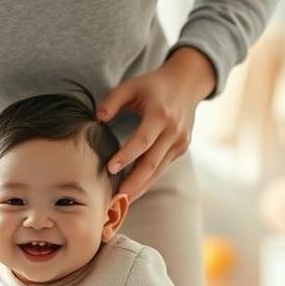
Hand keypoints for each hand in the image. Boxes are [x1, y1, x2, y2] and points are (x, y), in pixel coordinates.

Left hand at [96, 47, 215, 201]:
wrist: (187, 84)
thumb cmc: (153, 85)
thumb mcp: (131, 86)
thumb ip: (112, 100)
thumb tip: (97, 119)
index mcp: (160, 114)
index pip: (142, 140)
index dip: (126, 156)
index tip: (110, 169)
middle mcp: (174, 131)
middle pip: (152, 163)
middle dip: (133, 183)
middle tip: (115, 199)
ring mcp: (180, 142)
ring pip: (158, 171)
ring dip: (140, 188)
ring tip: (121, 201)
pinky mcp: (181, 149)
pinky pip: (162, 168)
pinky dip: (147, 181)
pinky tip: (133, 190)